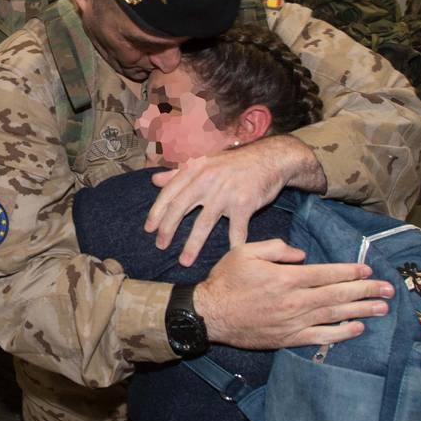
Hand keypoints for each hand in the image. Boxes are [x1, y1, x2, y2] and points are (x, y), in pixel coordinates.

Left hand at [146, 135, 323, 265]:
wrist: (271, 159)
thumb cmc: (235, 163)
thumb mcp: (205, 162)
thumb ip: (179, 172)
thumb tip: (154, 181)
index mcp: (195, 169)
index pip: (168, 193)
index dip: (156, 212)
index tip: (149, 229)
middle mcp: (207, 179)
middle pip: (179, 208)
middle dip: (167, 230)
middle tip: (160, 246)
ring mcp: (225, 192)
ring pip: (203, 223)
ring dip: (192, 245)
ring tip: (184, 261)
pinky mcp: (244, 203)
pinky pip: (236, 230)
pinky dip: (233, 245)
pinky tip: (228, 258)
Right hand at [194, 240, 392, 348]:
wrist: (208, 314)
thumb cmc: (225, 280)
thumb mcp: (244, 251)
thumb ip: (275, 248)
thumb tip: (301, 254)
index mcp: (285, 278)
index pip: (326, 273)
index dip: (350, 271)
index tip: (368, 270)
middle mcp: (294, 301)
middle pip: (337, 294)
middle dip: (365, 291)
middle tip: (388, 290)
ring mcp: (292, 322)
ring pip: (334, 315)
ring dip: (360, 311)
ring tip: (381, 308)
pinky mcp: (287, 338)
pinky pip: (320, 337)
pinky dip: (340, 334)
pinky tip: (356, 328)